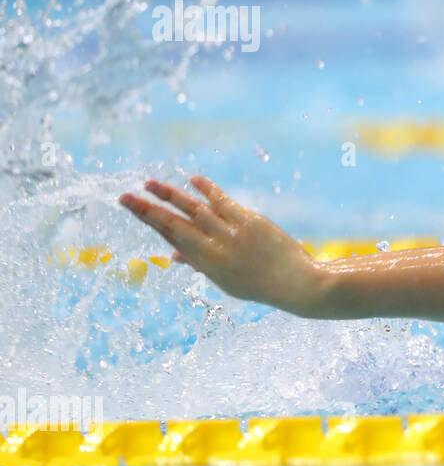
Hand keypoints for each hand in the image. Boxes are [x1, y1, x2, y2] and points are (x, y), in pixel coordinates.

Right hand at [119, 175, 323, 313]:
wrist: (295, 285)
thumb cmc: (260, 283)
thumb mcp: (225, 280)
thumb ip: (200, 263)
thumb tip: (173, 255)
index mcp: (206, 265)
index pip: (172, 239)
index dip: (150, 222)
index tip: (132, 208)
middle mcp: (214, 249)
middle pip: (175, 226)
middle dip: (148, 210)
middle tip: (124, 197)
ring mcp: (231, 235)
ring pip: (195, 211)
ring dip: (171, 196)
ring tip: (149, 184)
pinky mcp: (250, 222)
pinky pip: (225, 203)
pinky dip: (209, 190)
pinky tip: (194, 180)